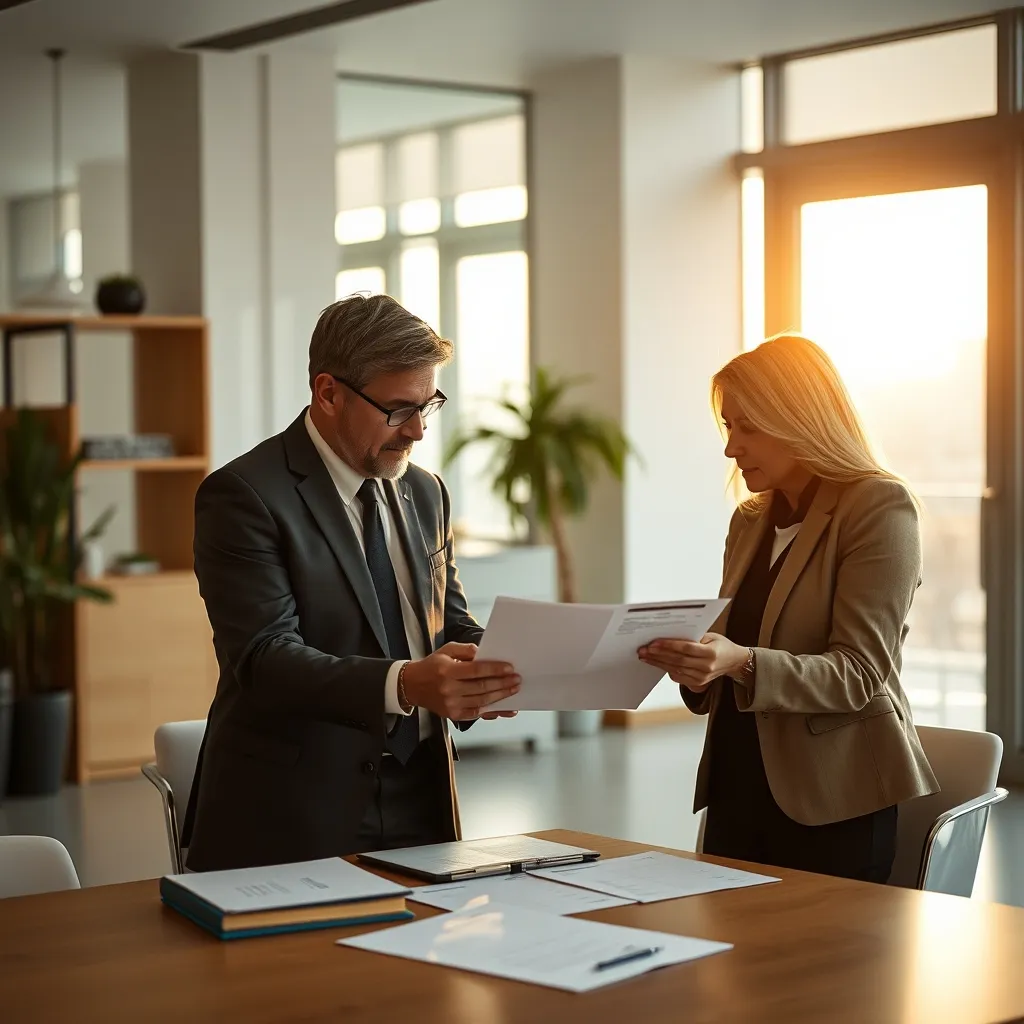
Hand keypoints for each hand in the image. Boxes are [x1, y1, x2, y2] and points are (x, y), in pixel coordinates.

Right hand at [401, 642, 520, 719]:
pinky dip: (492, 710)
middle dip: (502, 684)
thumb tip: (485, 654)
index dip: (495, 669)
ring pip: (482, 701)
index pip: (476, 670)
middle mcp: (448, 689)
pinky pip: (477, 713)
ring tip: (514, 690)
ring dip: (501, 697)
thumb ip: (466, 650)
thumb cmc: (432, 665)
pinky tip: (505, 707)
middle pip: (482, 687)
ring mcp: (451, 704)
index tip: (510, 668)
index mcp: (447, 670)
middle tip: (517, 680)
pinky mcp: (453, 715)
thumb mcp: (446, 650)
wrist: (412, 685)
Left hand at [637, 632, 748, 691]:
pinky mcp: (697, 683)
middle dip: (658, 655)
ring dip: (658, 663)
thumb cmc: (720, 644)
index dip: (669, 646)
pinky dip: (665, 669)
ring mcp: (702, 678)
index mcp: (711, 653)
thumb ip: (692, 636)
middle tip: (643, 649)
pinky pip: (678, 677)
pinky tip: (655, 663)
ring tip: (644, 656)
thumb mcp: (710, 636)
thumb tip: (668, 633)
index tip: (653, 642)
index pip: (686, 649)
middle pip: (677, 660)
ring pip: (675, 669)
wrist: (733, 661)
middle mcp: (707, 667)